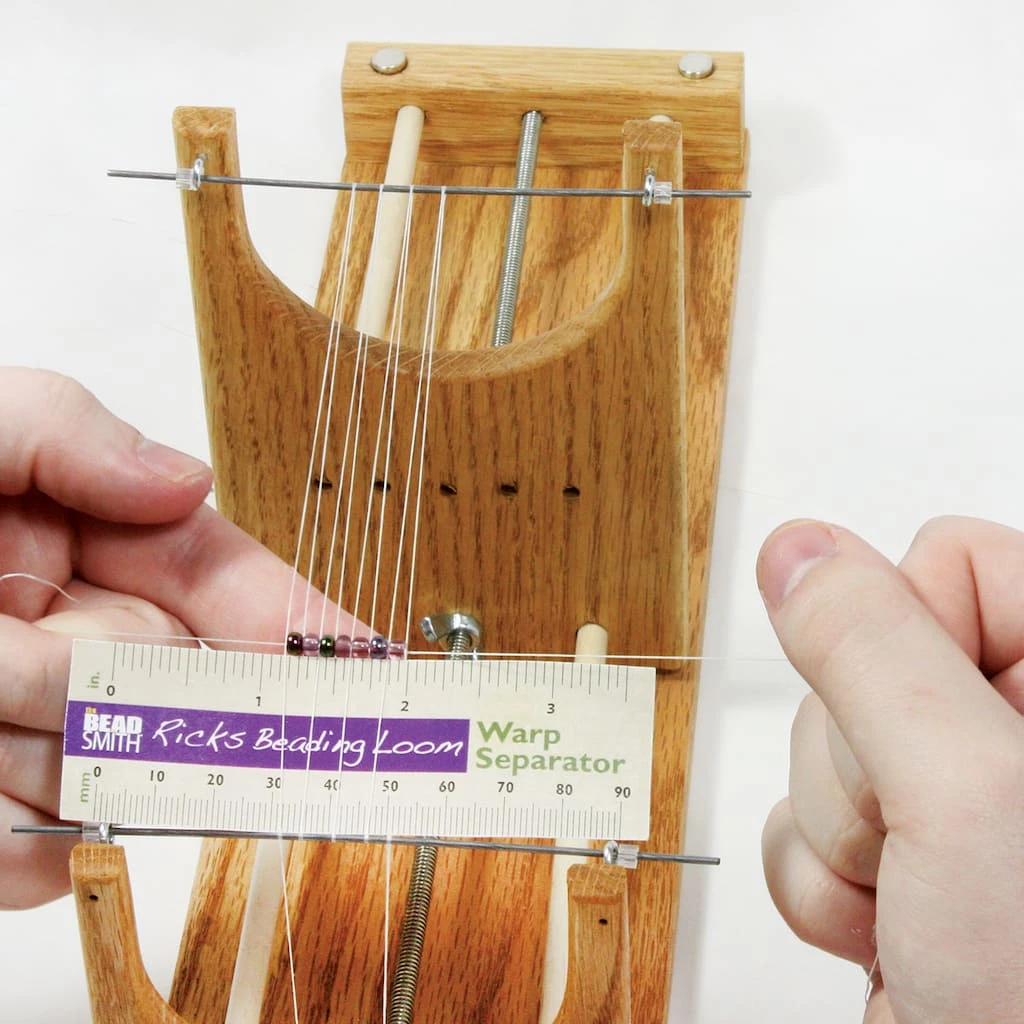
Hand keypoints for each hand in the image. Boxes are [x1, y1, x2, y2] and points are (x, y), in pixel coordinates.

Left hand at [0, 369, 348, 908]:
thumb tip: (189, 481)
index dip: (308, 631)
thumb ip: (77, 433)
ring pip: (110, 780)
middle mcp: (96, 649)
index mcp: (112, 557)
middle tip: (63, 663)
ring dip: (37, 745)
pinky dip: (8, 839)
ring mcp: (48, 736)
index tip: (369, 665)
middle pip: (190, 702)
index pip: (242, 595)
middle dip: (148, 697)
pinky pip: (38, 857)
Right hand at [759, 518, 1023, 1022]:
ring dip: (838, 837)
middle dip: (860, 763)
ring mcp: (951, 802)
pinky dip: (821, 886)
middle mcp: (1013, 733)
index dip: (905, 641)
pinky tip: (884, 932)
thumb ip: (872, 650)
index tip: (924, 729)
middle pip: (865, 661)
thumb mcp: (967, 793)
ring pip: (820, 747)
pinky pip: (800, 821)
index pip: (951, 560)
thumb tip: (796, 552)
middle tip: (922, 837)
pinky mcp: (898, 860)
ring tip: (912, 901)